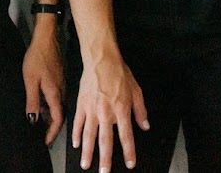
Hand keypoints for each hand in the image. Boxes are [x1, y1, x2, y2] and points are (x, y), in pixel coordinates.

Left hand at [22, 23, 63, 145]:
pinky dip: (49, 107)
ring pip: (57, 107)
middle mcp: (61, 92)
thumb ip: (32, 101)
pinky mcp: (58, 80)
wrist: (46, 39)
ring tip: (39, 126)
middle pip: (59, 115)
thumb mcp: (30, 80)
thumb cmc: (37, 58)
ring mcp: (61, 86)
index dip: (52, 133)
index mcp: (55, 94)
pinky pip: (55, 99)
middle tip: (42, 138)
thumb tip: (32, 120)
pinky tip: (40, 107)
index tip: (46, 143)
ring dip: (49, 118)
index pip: (57, 119)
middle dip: (51, 128)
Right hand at [72, 53, 147, 170]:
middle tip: (104, 172)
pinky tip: (76, 145)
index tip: (129, 163)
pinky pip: (77, 123)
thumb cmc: (119, 72)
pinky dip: (76, 135)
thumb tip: (144, 125)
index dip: (128, 151)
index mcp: (121, 109)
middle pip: (105, 140)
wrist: (101, 59)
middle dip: (105, 159)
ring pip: (88, 135)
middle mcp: (106, 112)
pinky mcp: (81, 104)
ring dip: (87, 152)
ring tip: (86, 164)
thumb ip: (140, 110)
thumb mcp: (136, 90)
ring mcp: (91, 109)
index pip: (126, 136)